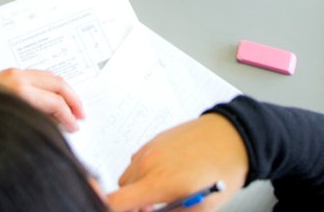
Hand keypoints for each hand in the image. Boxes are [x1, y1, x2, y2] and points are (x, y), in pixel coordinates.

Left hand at [0, 68, 83, 131]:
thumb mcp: (14, 125)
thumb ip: (39, 123)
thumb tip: (58, 126)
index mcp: (21, 91)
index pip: (55, 102)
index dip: (69, 117)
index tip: (74, 128)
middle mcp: (19, 78)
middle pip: (57, 83)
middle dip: (72, 99)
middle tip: (80, 114)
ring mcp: (13, 73)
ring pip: (49, 76)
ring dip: (63, 91)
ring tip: (70, 107)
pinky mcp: (9, 73)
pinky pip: (38, 76)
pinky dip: (50, 87)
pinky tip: (52, 100)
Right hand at [106, 113, 248, 211]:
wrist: (230, 138)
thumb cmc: (221, 174)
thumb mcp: (200, 208)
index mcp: (157, 183)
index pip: (115, 202)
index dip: (113, 210)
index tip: (129, 211)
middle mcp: (147, 163)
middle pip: (121, 191)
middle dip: (133, 203)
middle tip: (155, 207)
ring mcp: (148, 149)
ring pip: (128, 175)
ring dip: (138, 187)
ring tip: (163, 190)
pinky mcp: (152, 140)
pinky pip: (137, 161)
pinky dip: (143, 172)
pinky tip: (166, 173)